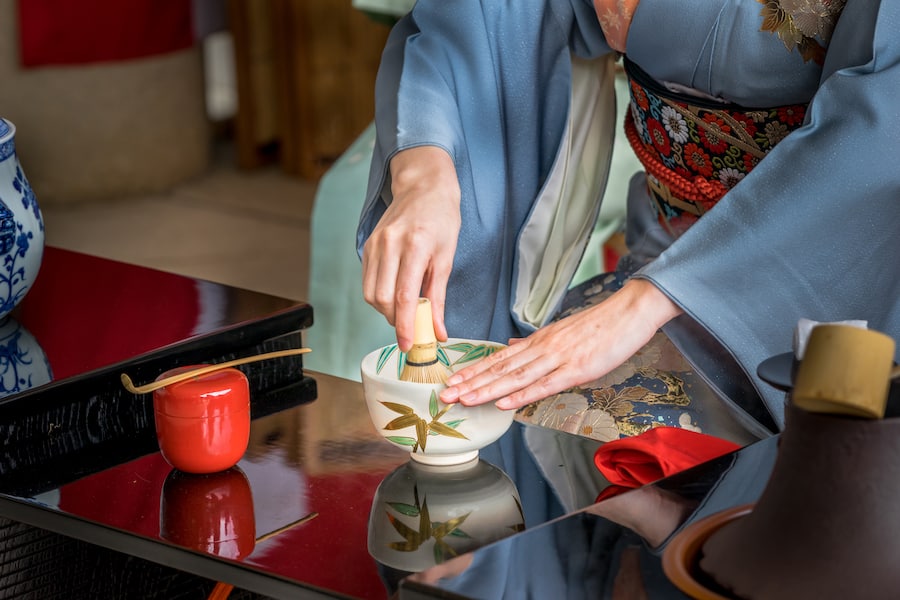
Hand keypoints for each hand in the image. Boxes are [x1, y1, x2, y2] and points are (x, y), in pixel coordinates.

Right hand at [362, 146, 460, 349]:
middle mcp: (390, 244)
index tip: (409, 345)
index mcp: (415, 246)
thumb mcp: (447, 257)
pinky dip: (379, 295)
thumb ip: (439, 297)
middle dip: (395, 320)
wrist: (424, 186)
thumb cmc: (442, 219)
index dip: (405, 326)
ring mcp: (375, 243)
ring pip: (370, 293)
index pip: (403, 297)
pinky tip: (395, 293)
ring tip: (404, 309)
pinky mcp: (368, 245)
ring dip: (385, 310)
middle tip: (411, 327)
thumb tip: (438, 332)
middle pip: (382, 299)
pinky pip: (368, 280)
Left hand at [439, 279, 682, 409]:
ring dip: (487, 390)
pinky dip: (522, 394)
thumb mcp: (563, 332)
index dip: (473, 370)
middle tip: (444, 394)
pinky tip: (503, 403)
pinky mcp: (577, 369)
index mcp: (539, 341)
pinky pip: (544, 385)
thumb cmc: (601, 325)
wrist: (630, 311)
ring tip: (463, 399)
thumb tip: (511, 347)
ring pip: (515, 377)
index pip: (499, 358)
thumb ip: (535, 343)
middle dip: (470, 383)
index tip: (452, 380)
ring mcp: (558, 358)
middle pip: (500, 369)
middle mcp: (542, 348)